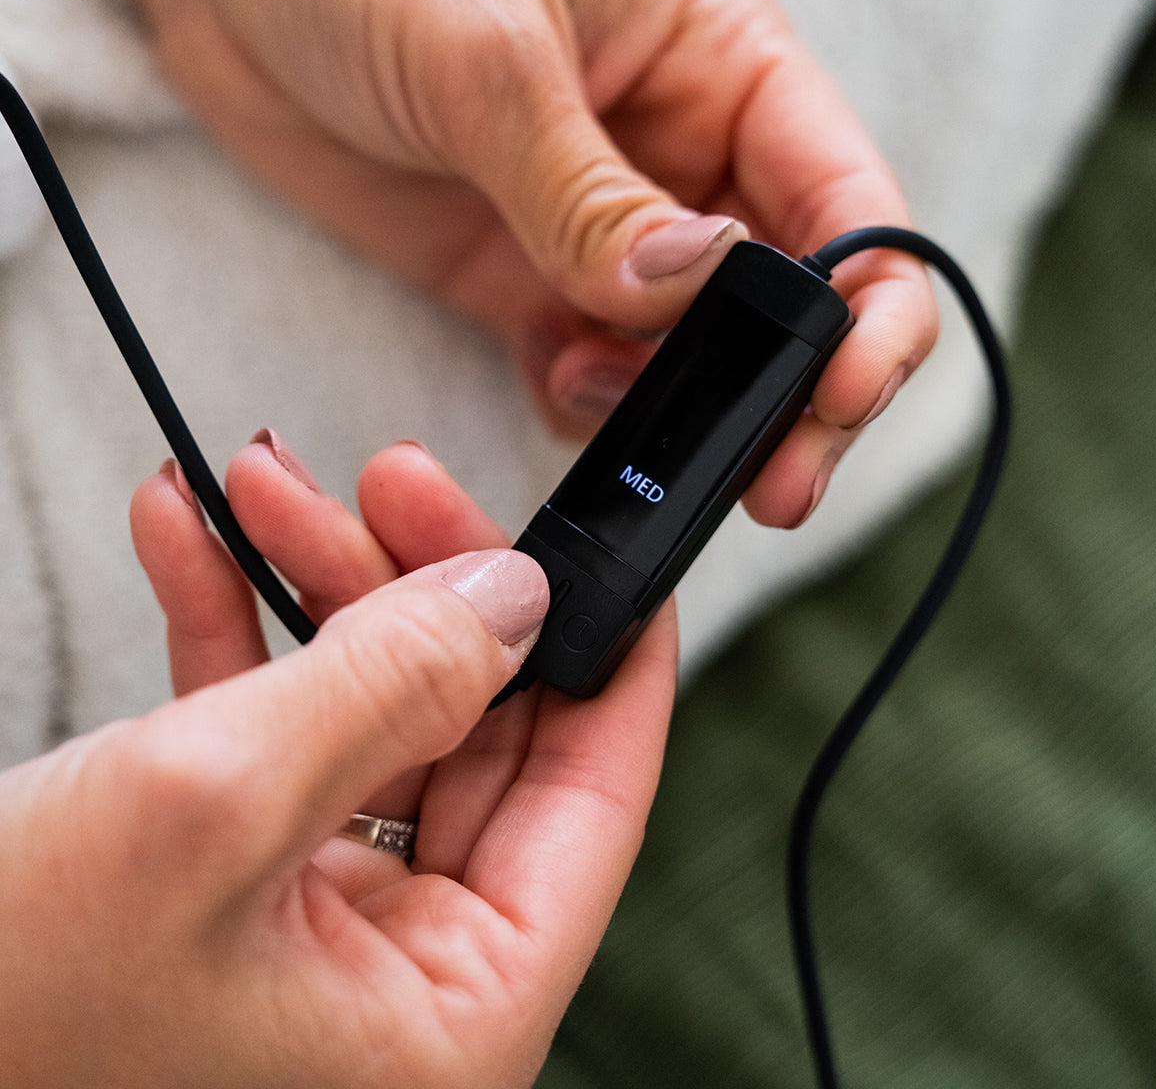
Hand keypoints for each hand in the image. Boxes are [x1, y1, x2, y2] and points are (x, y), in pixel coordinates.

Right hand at [0, 436, 676, 1086]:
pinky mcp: (246, 879)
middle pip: (479, 731)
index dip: (611, 660)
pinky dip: (242, 629)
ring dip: (323, 587)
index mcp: (450, 1017)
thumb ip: (393, 685)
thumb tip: (515, 601)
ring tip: (268, 486)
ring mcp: (323, 926)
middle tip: (391, 482)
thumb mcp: (214, 801)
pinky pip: (283, 728)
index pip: (594, 802)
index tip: (604, 555)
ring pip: (380, 711)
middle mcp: (402, 981)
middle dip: (425, 586)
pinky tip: (199, 540)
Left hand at [62, 0, 936, 523]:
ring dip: (685, 412)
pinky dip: (592, 408)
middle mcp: (687, 160)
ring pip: (699, 360)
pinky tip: (557, 379)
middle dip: (797, 399)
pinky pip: (598, 378)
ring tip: (620, 406)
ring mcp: (612, 236)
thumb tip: (693, 288)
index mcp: (725, 66)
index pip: (848, 204)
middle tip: (776, 484)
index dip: (871, 311)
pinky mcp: (539, 288)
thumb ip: (590, 192)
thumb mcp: (488, 57)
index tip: (846, 394)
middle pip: (793, 309)